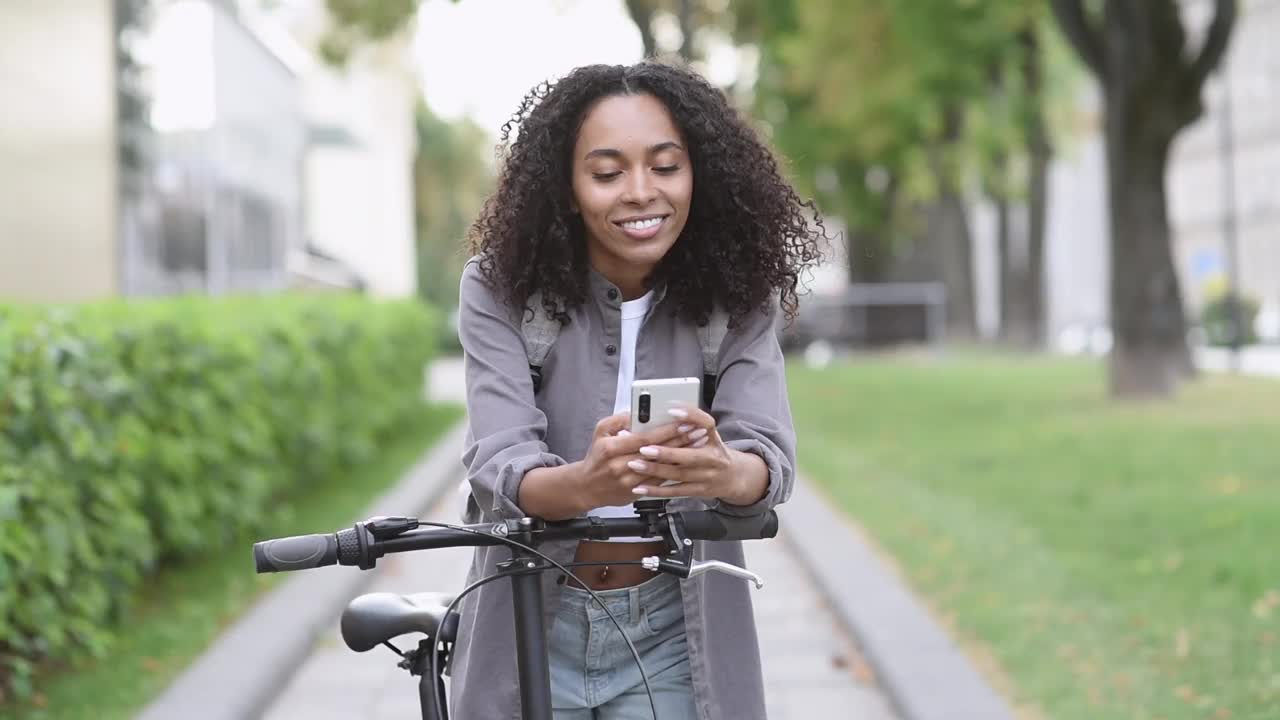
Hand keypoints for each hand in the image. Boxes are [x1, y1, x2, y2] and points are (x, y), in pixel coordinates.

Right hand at [575, 411, 688, 507]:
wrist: (587, 487)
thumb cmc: (596, 458)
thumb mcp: (600, 432)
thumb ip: (618, 420)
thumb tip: (637, 413)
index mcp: (613, 449)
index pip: (646, 438)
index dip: (667, 431)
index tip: (683, 423)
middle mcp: (622, 466)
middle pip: (657, 453)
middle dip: (681, 441)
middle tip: (697, 432)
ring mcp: (630, 482)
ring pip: (662, 468)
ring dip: (682, 456)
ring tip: (697, 445)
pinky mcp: (636, 492)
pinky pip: (658, 482)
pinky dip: (674, 471)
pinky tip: (687, 462)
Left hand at [622, 405, 757, 502]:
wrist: (734, 476)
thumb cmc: (713, 450)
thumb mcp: (709, 433)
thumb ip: (692, 422)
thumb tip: (667, 409)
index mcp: (714, 438)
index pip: (706, 424)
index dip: (690, 416)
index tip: (672, 410)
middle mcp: (713, 458)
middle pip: (689, 455)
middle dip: (665, 452)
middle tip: (643, 448)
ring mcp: (706, 477)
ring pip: (678, 474)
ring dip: (655, 471)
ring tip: (634, 465)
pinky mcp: (698, 491)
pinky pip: (675, 491)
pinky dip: (656, 490)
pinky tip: (639, 488)